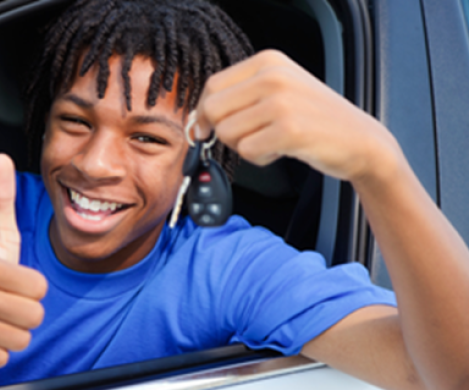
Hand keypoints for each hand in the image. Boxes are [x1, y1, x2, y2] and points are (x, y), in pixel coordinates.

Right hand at [0, 154, 47, 368]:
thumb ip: (2, 199)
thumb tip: (1, 157)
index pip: (40, 287)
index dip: (32, 289)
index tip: (12, 284)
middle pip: (33, 316)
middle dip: (25, 314)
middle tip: (4, 305)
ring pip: (20, 340)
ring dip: (12, 333)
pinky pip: (3, 358)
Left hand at [194, 50, 402, 183]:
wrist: (361, 140)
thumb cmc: (316, 119)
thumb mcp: (280, 91)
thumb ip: (241, 97)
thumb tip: (198, 120)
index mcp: (268, 62)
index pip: (212, 85)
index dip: (203, 112)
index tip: (206, 128)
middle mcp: (273, 76)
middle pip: (213, 110)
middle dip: (222, 132)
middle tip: (247, 138)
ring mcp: (281, 102)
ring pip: (227, 133)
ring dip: (245, 146)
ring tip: (273, 141)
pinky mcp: (288, 130)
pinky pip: (247, 151)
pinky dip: (260, 158)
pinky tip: (282, 150)